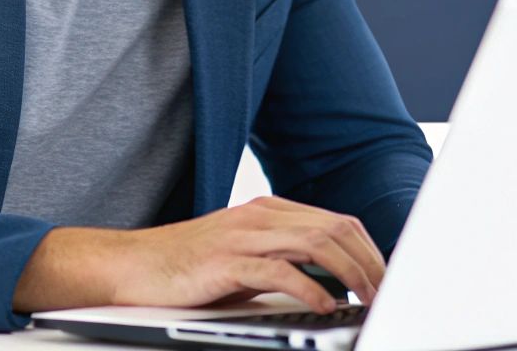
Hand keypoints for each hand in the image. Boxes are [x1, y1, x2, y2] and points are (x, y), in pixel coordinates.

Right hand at [14, 195, 384, 314]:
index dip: (369, 249)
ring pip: (317, 243)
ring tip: (366, 299)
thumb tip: (332, 285)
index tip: (388, 276)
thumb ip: (285, 264)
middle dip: (370, 262)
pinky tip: (324, 305)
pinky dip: (309, 288)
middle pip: (336, 229)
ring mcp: (243, 234)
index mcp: (269, 211)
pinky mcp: (226, 260)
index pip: (336, 222)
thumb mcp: (244, 263)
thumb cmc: (184, 270)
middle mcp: (261, 216)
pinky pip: (279, 270)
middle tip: (387, 292)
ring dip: (351, 273)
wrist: (128, 267)